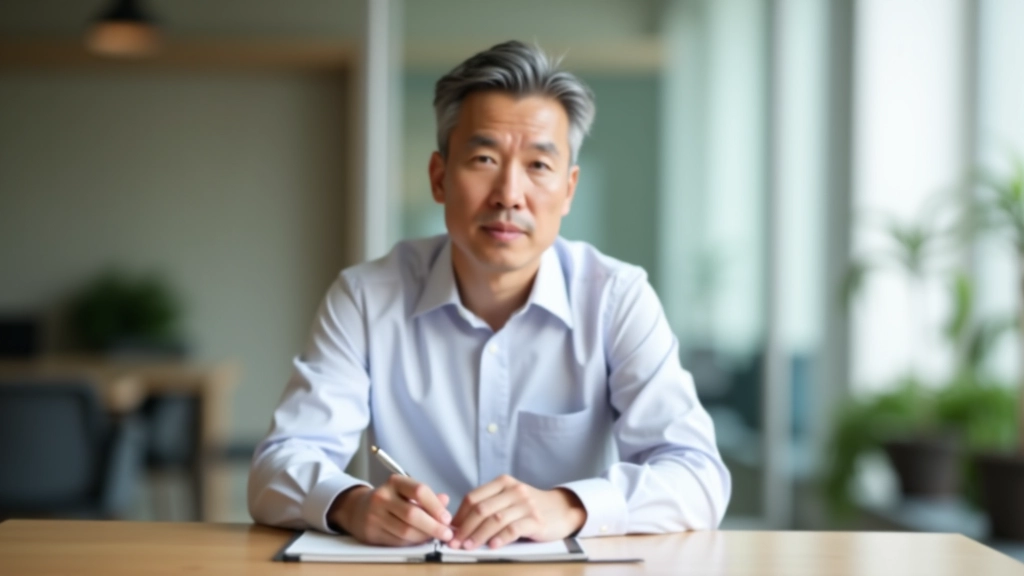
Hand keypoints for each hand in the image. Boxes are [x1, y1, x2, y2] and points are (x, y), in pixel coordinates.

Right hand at [328, 475, 453, 546]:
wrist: (357, 508)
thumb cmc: (389, 499)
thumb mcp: (406, 491)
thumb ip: (427, 496)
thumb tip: (445, 500)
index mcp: (395, 482)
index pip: (419, 491)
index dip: (435, 506)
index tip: (447, 518)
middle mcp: (383, 496)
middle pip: (412, 514)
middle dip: (433, 526)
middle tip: (447, 533)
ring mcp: (375, 515)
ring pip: (405, 531)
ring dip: (424, 536)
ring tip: (435, 537)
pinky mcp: (371, 531)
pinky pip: (397, 541)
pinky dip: (412, 542)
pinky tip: (420, 539)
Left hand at [449, 475, 586, 549]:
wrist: (562, 510)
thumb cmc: (529, 507)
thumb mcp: (509, 499)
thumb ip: (489, 506)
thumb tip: (460, 525)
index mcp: (503, 483)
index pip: (474, 497)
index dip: (460, 515)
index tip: (451, 530)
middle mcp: (514, 490)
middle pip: (482, 509)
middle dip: (465, 528)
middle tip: (455, 542)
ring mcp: (526, 504)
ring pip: (495, 520)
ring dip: (478, 535)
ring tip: (469, 547)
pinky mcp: (536, 520)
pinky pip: (513, 529)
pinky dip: (500, 538)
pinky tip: (492, 546)